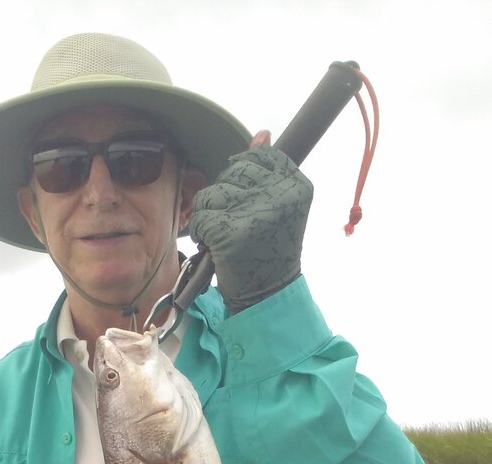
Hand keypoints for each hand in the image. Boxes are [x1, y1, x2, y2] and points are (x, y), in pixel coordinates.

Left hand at [189, 131, 312, 313]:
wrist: (267, 297)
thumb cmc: (269, 253)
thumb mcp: (278, 209)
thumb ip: (269, 171)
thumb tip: (263, 134)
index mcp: (297, 185)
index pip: (263, 156)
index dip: (246, 175)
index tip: (246, 199)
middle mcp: (279, 195)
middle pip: (233, 172)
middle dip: (226, 197)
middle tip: (236, 223)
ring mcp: (254, 212)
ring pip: (212, 192)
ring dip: (209, 214)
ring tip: (223, 235)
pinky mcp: (229, 230)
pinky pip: (200, 216)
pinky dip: (199, 232)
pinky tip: (212, 246)